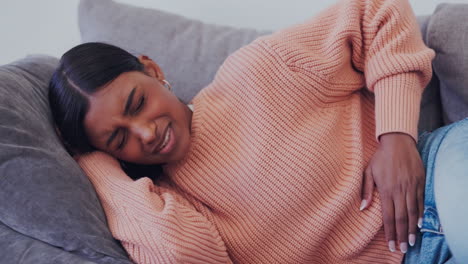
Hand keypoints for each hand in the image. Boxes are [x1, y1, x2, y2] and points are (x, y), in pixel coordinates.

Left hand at [360, 133, 424, 252]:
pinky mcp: (419, 182)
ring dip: (411, 229)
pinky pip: (420, 201)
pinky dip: (420, 214)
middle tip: (403, 249)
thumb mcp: (368, 171)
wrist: (398, 141)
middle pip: (401, 218)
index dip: (390, 232)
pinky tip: (418, 224)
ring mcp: (411, 186)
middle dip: (401, 235)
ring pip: (413, 212)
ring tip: (411, 241)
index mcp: (386, 190)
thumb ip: (366, 190)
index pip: (388, 216)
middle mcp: (400, 190)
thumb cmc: (380, 157)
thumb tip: (362, 208)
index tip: (391, 244)